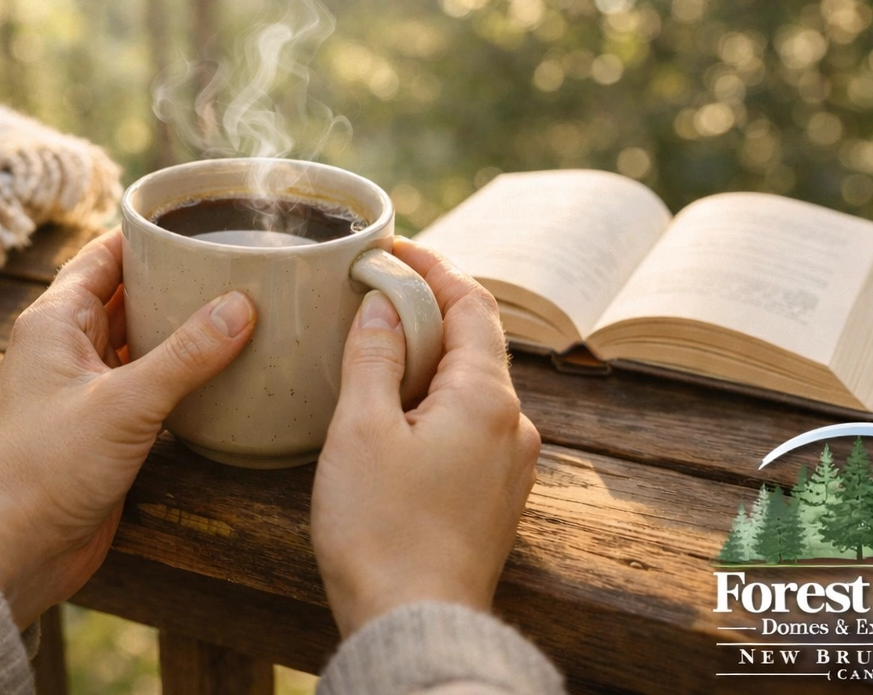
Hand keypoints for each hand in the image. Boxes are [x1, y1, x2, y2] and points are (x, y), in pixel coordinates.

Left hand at [0, 228, 255, 625]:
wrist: (9, 551)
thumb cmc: (43, 471)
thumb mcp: (123, 405)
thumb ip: (186, 355)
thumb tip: (242, 304)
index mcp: (55, 321)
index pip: (106, 255)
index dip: (149, 234)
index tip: (200, 218)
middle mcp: (68, 347)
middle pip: (129, 294)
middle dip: (177, 279)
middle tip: (237, 262)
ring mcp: (85, 389)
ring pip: (141, 340)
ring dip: (182, 328)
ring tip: (243, 307)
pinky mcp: (103, 428)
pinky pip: (148, 384)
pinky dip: (181, 374)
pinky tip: (223, 371)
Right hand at [310, 237, 540, 636]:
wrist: (414, 625)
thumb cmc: (382, 531)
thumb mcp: (360, 429)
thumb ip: (374, 355)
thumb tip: (385, 303)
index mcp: (486, 398)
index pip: (472, 304)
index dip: (433, 266)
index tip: (391, 248)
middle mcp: (512, 426)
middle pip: (474, 343)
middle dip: (424, 312)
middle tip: (370, 295)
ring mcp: (509, 466)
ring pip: (469, 387)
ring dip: (426, 361)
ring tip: (371, 353)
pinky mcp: (493, 498)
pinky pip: (468, 427)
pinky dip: (432, 403)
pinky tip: (390, 417)